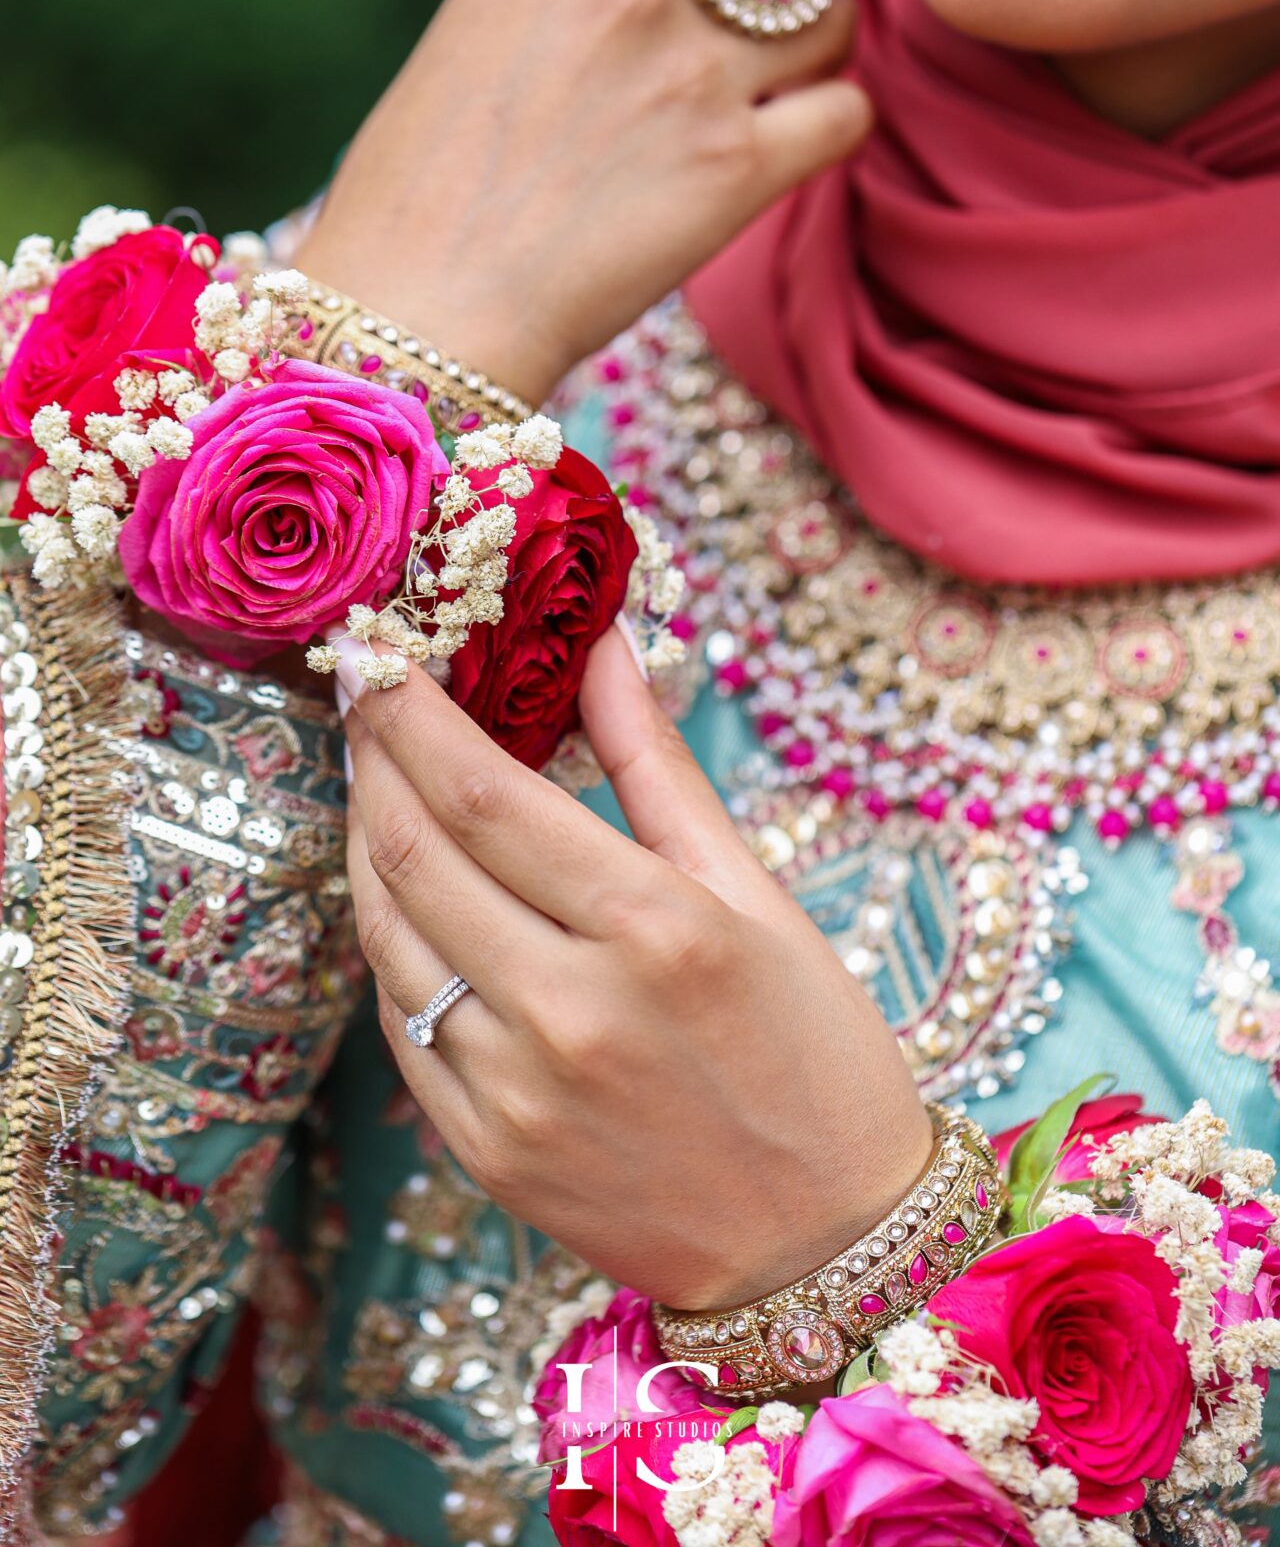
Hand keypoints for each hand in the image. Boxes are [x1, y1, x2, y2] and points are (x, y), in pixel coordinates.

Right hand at [295, 0, 870, 405]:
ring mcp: (693, 73)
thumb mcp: (483, 24)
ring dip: (821, 53)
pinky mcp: (737, 170)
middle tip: (799, 13)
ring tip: (779, 95)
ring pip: (833, 20)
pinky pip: (846, 113)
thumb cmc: (422, 190)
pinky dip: (833, 126)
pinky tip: (789, 152)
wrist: (419, 310)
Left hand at [338, 625, 931, 1309]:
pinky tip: (409, 898)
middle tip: (362, 695)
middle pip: (417, 853)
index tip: (378, 650)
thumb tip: (598, 646)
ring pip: (389, 936)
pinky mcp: (486, 1152)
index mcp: (655, 930)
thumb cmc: (813, 1053)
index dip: (411, 711)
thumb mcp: (754, 894)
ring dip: (368, 844)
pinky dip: (392, 945)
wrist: (822, 1247)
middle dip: (373, 758)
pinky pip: (403, 1024)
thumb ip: (655, 765)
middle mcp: (572, 1010)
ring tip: (376, 782)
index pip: (484, 792)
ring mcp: (517, 1092)